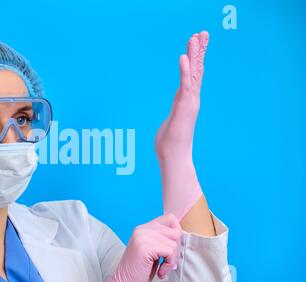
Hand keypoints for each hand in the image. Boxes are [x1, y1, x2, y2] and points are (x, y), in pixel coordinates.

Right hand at [95, 214, 181, 281]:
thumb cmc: (139, 271)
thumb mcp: (152, 250)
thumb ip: (161, 239)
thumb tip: (181, 234)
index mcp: (142, 228)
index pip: (170, 218)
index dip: (176, 233)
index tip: (171, 249)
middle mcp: (141, 229)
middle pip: (175, 231)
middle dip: (176, 249)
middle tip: (168, 262)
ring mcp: (142, 237)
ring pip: (174, 242)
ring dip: (172, 259)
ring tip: (163, 268)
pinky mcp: (145, 247)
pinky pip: (170, 251)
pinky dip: (169, 264)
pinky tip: (161, 271)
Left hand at [154, 31, 208, 220]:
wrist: (173, 158)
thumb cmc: (170, 144)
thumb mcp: (172, 123)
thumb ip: (175, 115)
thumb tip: (174, 119)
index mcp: (187, 100)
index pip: (192, 75)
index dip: (195, 58)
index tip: (197, 43)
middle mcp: (191, 99)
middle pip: (196, 70)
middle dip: (199, 50)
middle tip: (202, 33)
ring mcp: (189, 103)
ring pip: (193, 74)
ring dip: (194, 54)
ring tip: (196, 37)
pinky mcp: (184, 108)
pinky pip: (185, 85)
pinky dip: (184, 71)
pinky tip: (184, 58)